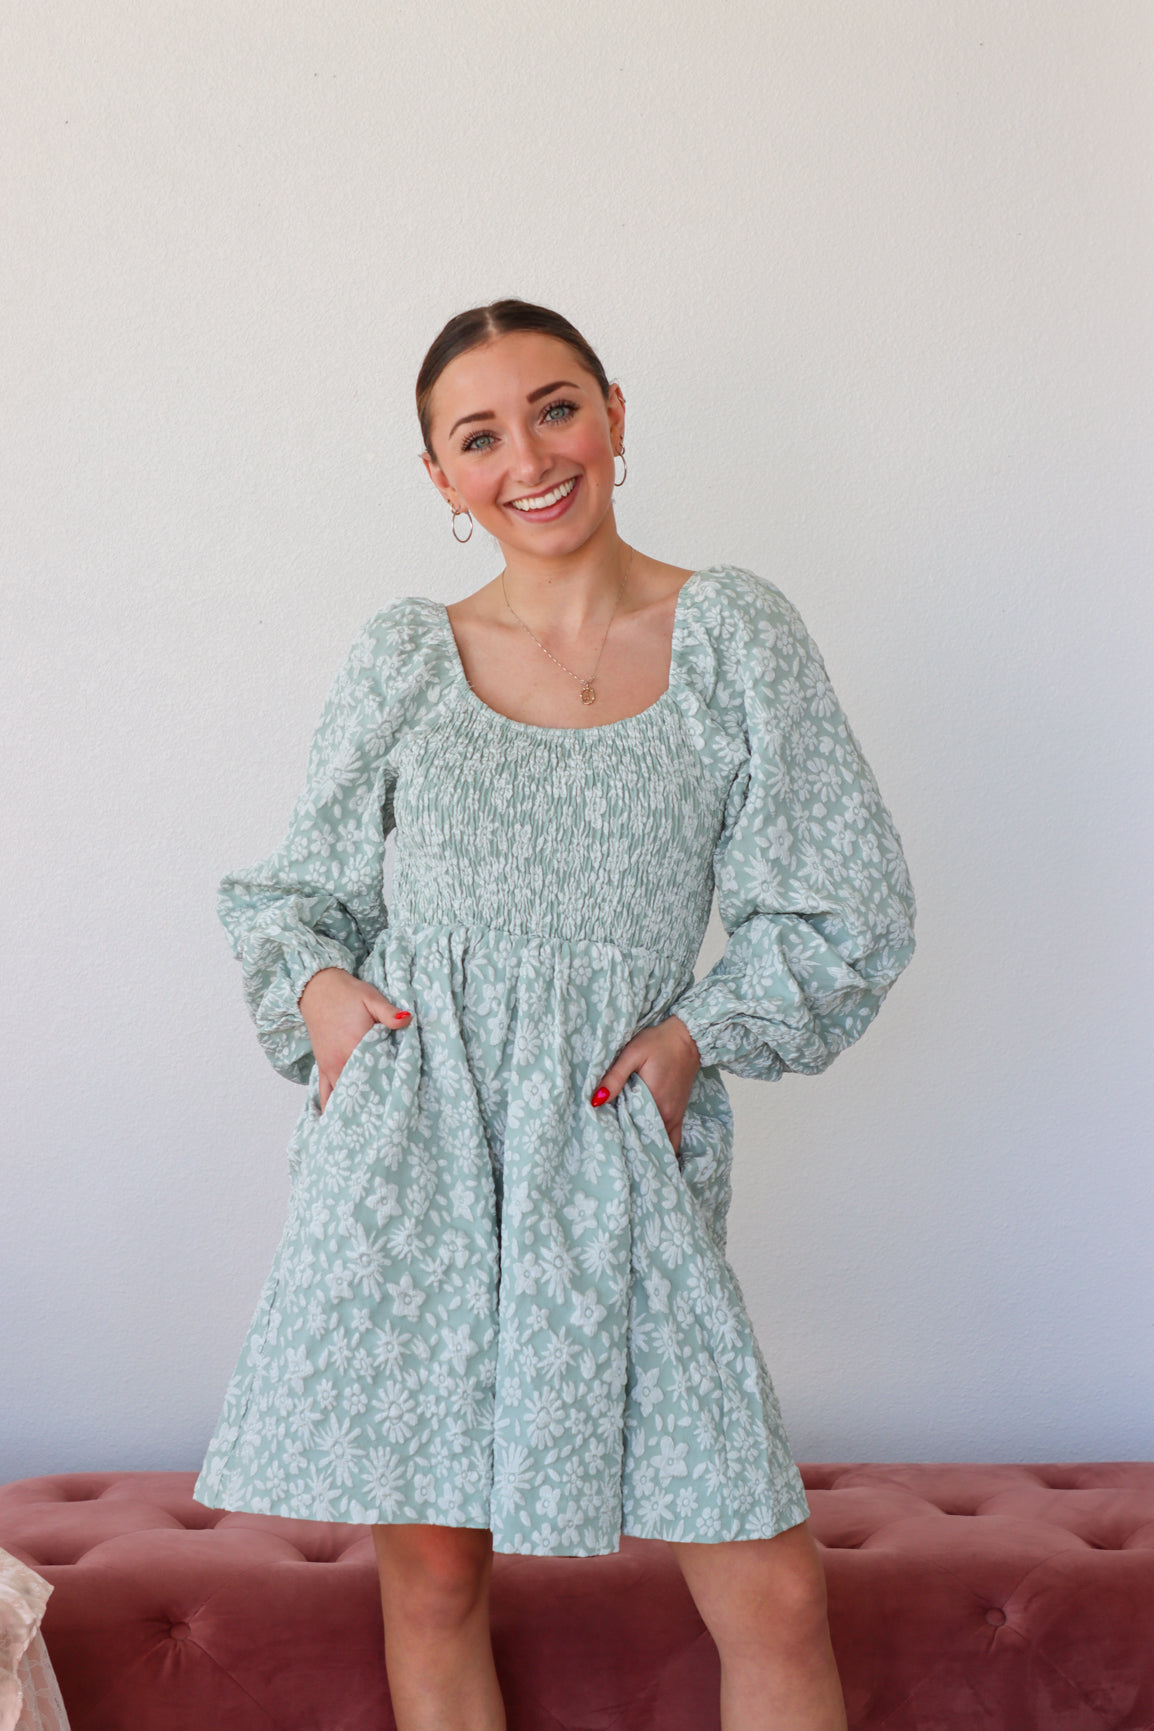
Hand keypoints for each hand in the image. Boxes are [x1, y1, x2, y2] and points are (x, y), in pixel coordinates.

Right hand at [297, 967, 412, 1112]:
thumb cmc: (347, 993)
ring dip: (354, 1109)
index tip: (404, 1102)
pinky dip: (330, 1107)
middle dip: (375, 1104)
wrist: (316, 989)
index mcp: (356, 1045)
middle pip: (361, 1089)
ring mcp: (330, 1066)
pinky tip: (334, 1124)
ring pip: (342, 1096)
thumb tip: (407, 1020)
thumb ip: (389, 1012)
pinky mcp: (323, 1066)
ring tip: (367, 1128)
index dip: (391, 1087)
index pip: (377, 1073)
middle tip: (390, 1122)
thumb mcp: (371, 997)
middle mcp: (341, 1061)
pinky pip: (323, 1093)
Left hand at [589, 1015, 701, 1154]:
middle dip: (628, 1146)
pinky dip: (662, 1148)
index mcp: (653, 1102)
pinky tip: (651, 1156)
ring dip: (644, 1148)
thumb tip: (595, 1101)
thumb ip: (614, 1077)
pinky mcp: (679, 1114)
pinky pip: (673, 1140)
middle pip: (643, 1139)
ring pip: (658, 1143)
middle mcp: (666, 1115)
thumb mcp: (632, 1054)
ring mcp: (674, 1117)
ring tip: (627, 1157)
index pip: (629, 1130)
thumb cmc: (659, 1043)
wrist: (689, 1037)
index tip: (601, 1142)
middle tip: (610, 1152)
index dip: (614, 1137)